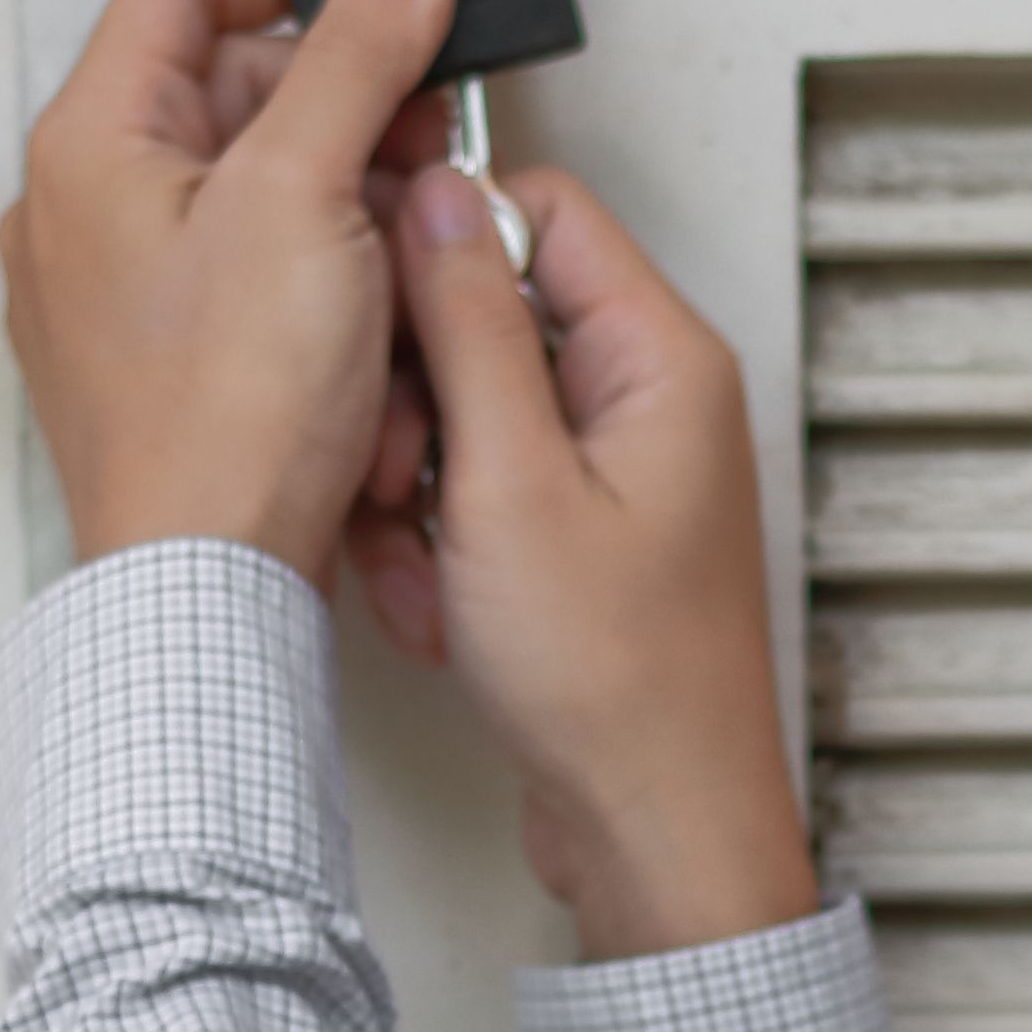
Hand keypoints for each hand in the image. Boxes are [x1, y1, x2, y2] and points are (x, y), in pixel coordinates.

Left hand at [0, 0, 457, 579]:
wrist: (207, 591)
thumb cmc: (231, 412)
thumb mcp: (310, 192)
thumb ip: (359, 52)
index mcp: (88, 143)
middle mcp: (79, 212)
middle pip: (228, 93)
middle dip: (345, 109)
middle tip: (431, 143)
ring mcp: (112, 295)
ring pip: (252, 193)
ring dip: (348, 206)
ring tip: (411, 259)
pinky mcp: (155, 367)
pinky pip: (248, 283)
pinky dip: (320, 286)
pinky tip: (377, 331)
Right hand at [379, 154, 823, 958]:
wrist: (657, 832)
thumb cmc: (617, 686)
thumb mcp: (511, 482)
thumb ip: (469, 326)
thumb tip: (438, 199)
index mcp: (659, 360)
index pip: (543, 211)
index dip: (442, 245)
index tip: (371, 309)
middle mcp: (649, 402)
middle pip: (494, 315)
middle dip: (418, 396)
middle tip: (396, 475)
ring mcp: (616, 474)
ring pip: (472, 415)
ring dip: (418, 488)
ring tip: (420, 568)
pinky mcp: (581, 541)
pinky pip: (482, 497)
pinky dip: (442, 550)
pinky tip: (438, 614)